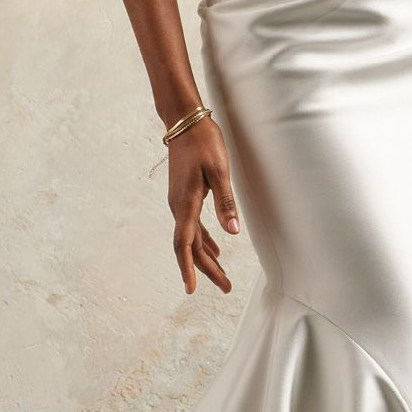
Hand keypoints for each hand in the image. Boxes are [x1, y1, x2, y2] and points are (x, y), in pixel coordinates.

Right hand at [167, 116, 240, 293]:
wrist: (184, 122)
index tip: (192, 289)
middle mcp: (178, 207)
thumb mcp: (219, 171)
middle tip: (226, 287)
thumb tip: (232, 233)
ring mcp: (180, 202)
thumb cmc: (203, 143)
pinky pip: (192, 226)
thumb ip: (225, 202)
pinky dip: (204, 240)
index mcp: (185, 203)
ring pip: (191, 238)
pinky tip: (216, 248)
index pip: (184, 244)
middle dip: (207, 268)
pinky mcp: (185, 196)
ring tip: (222, 275)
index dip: (188, 268)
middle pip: (190, 246)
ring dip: (206, 257)